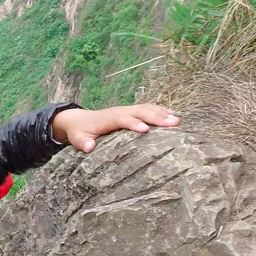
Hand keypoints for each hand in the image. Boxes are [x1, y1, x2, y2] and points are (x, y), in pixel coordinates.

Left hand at [51, 104, 179, 152]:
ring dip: (162, 113)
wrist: (80, 120)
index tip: (146, 130)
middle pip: (140, 111)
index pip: (122, 119)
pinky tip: (173, 115)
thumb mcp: (77, 138)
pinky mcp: (131, 111)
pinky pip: (147, 108)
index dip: (134, 123)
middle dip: (156, 117)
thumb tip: (89, 147)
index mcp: (107, 119)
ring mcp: (126, 110)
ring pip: (146, 108)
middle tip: (173, 124)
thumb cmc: (80, 132)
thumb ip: (82, 143)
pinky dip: (160, 110)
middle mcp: (119, 111)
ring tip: (178, 121)